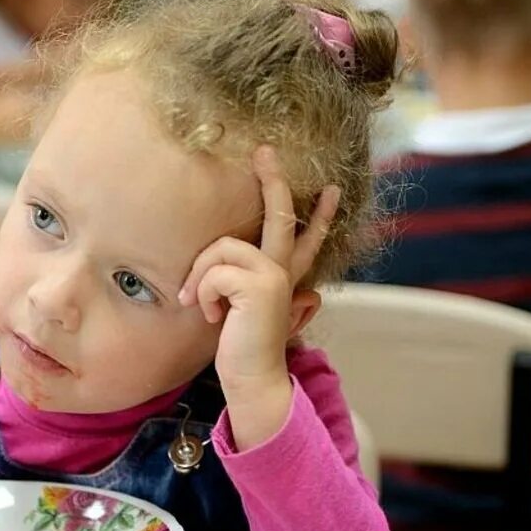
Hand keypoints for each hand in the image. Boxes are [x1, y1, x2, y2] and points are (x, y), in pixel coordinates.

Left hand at [178, 146, 339, 446]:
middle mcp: (283, 271)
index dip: (320, 215)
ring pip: (222, 248)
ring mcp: (274, 275)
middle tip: (264, 150)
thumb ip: (243, 286)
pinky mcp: (260, 285)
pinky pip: (214, 271)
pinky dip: (202, 292)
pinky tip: (209, 315)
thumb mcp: (240, 309)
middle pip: (279, 215)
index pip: (305, 239)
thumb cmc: (239, 347)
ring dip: (200, 276)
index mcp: (283, 277)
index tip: (332, 190)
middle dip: (272, 179)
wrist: (251, 379)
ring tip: (199, 304)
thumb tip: (239, 273)